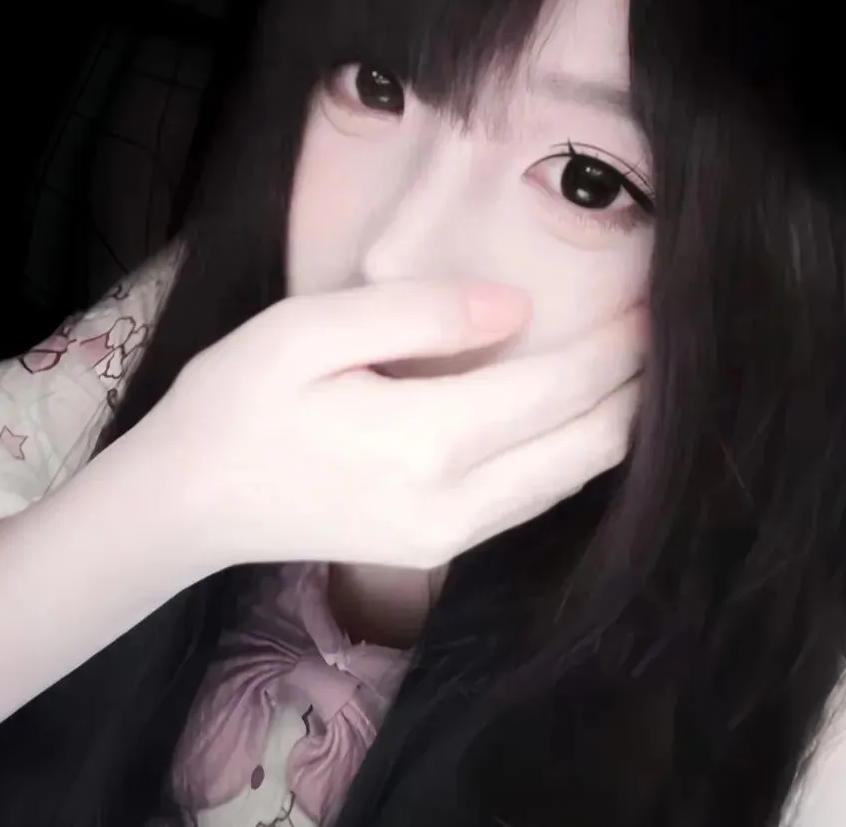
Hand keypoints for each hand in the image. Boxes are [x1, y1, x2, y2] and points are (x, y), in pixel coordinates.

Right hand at [148, 280, 644, 572]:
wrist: (184, 504)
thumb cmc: (234, 403)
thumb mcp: (307, 331)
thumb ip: (418, 313)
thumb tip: (518, 308)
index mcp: (427, 442)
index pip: (559, 389)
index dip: (617, 344)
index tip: (653, 297)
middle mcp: (455, 504)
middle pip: (585, 445)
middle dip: (634, 386)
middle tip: (661, 326)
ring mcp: (449, 538)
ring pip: (568, 481)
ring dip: (611, 421)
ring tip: (633, 364)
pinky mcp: (435, 548)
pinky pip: (533, 499)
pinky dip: (572, 452)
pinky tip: (578, 415)